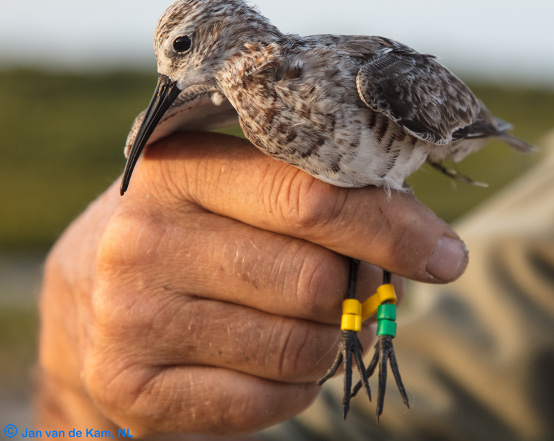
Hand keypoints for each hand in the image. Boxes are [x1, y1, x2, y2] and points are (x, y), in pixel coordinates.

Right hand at [37, 132, 467, 435]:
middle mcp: (144, 240)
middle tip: (346, 288)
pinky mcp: (133, 386)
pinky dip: (295, 387)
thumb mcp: (244, 190)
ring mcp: (130, 318)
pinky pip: (267, 401)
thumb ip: (326, 199)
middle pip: (314, 282)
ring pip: (299, 348)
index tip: (445, 255)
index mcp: (181, 169)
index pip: (312, 201)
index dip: (392, 230)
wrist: (92, 292)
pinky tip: (270, 360)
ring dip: (327, 342)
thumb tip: (432, 247)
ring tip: (300, 322)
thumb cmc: (200, 229)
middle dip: (353, 292)